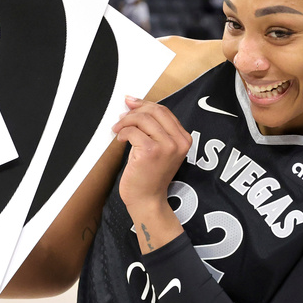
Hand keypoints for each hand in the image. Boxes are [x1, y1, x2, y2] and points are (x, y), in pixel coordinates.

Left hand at [112, 96, 191, 212]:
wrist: (147, 199)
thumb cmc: (150, 175)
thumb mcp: (159, 148)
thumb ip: (153, 128)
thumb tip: (134, 104)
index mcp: (184, 139)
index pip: (164, 111)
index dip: (145, 104)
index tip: (131, 103)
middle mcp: (178, 142)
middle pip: (155, 111)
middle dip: (135, 110)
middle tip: (121, 116)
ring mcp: (166, 146)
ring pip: (142, 119)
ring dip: (126, 121)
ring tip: (118, 129)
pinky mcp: (150, 152)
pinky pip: (133, 132)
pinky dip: (123, 132)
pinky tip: (120, 139)